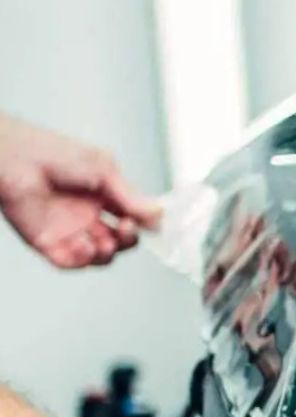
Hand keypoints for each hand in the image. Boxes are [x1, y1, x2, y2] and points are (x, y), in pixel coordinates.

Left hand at [0, 114, 160, 268]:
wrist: (16, 159)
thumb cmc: (53, 153)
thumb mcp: (104, 170)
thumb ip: (131, 196)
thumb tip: (158, 215)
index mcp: (102, 197)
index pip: (131, 218)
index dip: (143, 224)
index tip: (151, 223)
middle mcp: (86, 216)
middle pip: (119, 242)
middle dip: (128, 240)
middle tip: (127, 228)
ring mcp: (67, 230)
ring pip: (98, 256)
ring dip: (107, 254)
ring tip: (105, 242)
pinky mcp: (47, 242)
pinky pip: (70, 262)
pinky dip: (81, 260)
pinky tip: (85, 247)